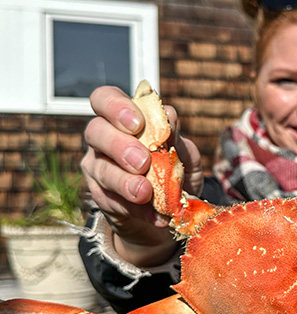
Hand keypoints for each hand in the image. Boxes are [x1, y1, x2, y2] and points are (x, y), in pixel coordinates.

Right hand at [81, 85, 203, 266]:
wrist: (171, 211)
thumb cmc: (174, 172)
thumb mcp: (184, 156)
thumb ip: (176, 138)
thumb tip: (170, 115)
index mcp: (122, 120)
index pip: (104, 99)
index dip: (116, 106)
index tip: (138, 123)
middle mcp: (103, 140)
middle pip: (95, 131)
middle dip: (119, 146)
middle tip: (142, 161)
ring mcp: (97, 169)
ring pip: (101, 169)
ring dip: (124, 182)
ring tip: (145, 193)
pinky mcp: (101, 198)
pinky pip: (111, 201)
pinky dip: (136, 209)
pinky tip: (155, 215)